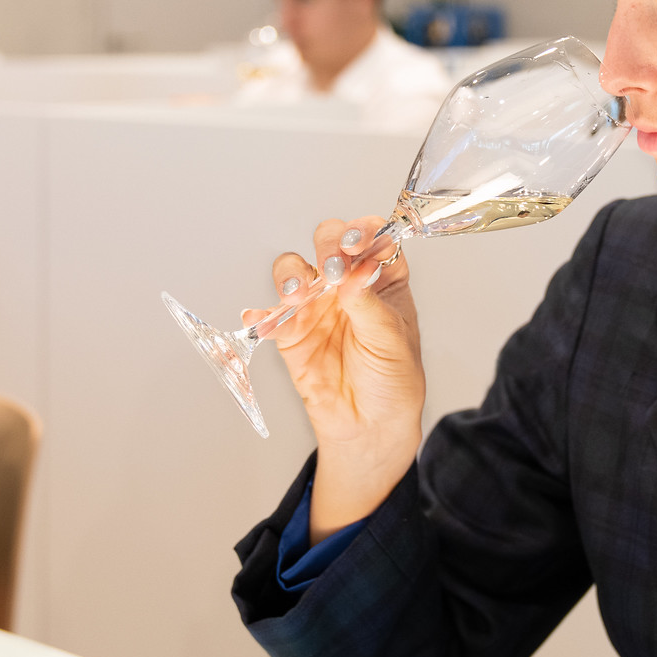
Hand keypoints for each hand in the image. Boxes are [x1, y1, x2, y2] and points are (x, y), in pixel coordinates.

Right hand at [251, 216, 423, 540]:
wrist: (370, 425)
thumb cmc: (393, 380)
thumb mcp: (391, 340)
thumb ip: (368, 305)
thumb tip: (350, 276)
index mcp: (383, 278)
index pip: (373, 237)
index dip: (364, 232)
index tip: (358, 243)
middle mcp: (347, 283)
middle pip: (330, 242)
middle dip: (328, 246)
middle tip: (332, 268)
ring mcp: (317, 304)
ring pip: (295, 268)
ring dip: (293, 275)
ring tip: (298, 296)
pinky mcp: (291, 331)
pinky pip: (270, 314)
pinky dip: (263, 314)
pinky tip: (263, 319)